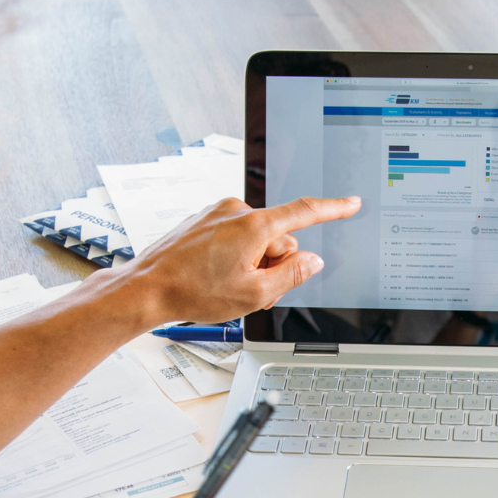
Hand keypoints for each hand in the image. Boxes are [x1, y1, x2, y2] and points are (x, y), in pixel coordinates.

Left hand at [125, 196, 359, 324]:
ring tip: (227, 286)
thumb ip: (291, 275)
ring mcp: (216, 214)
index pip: (305, 212)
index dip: (333, 209)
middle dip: (274, 263)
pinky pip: (233, 237)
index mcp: (254, 226)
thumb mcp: (254, 294)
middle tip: (252, 290)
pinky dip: (232, 256)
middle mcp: (236, 211)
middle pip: (278, 237)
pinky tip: (213, 276)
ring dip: (252, 262)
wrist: (146, 289)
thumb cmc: (193, 292)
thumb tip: (310, 261)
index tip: (351, 203)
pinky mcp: (203, 221)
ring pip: (255, 239)